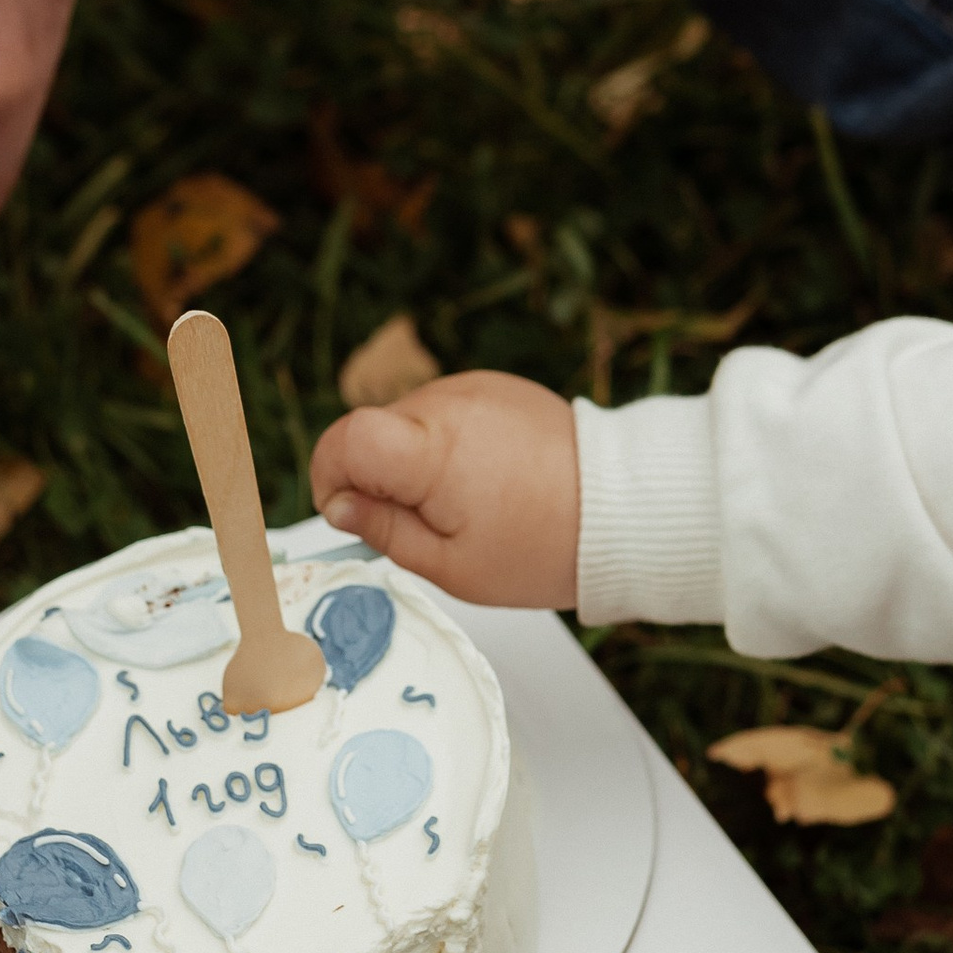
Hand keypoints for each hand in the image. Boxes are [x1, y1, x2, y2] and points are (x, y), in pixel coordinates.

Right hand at [309, 369, 579, 606]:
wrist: (622, 508)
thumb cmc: (543, 546)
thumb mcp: (451, 566)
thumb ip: (384, 532)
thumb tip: (339, 509)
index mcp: (432, 451)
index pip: (344, 439)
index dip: (330, 475)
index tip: (348, 511)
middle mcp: (449, 404)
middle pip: (375, 432)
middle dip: (380, 477)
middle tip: (425, 523)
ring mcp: (473, 388)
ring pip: (409, 423)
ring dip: (417, 461)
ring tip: (468, 502)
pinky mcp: (494, 386)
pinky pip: (445, 414)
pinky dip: (449, 445)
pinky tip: (486, 477)